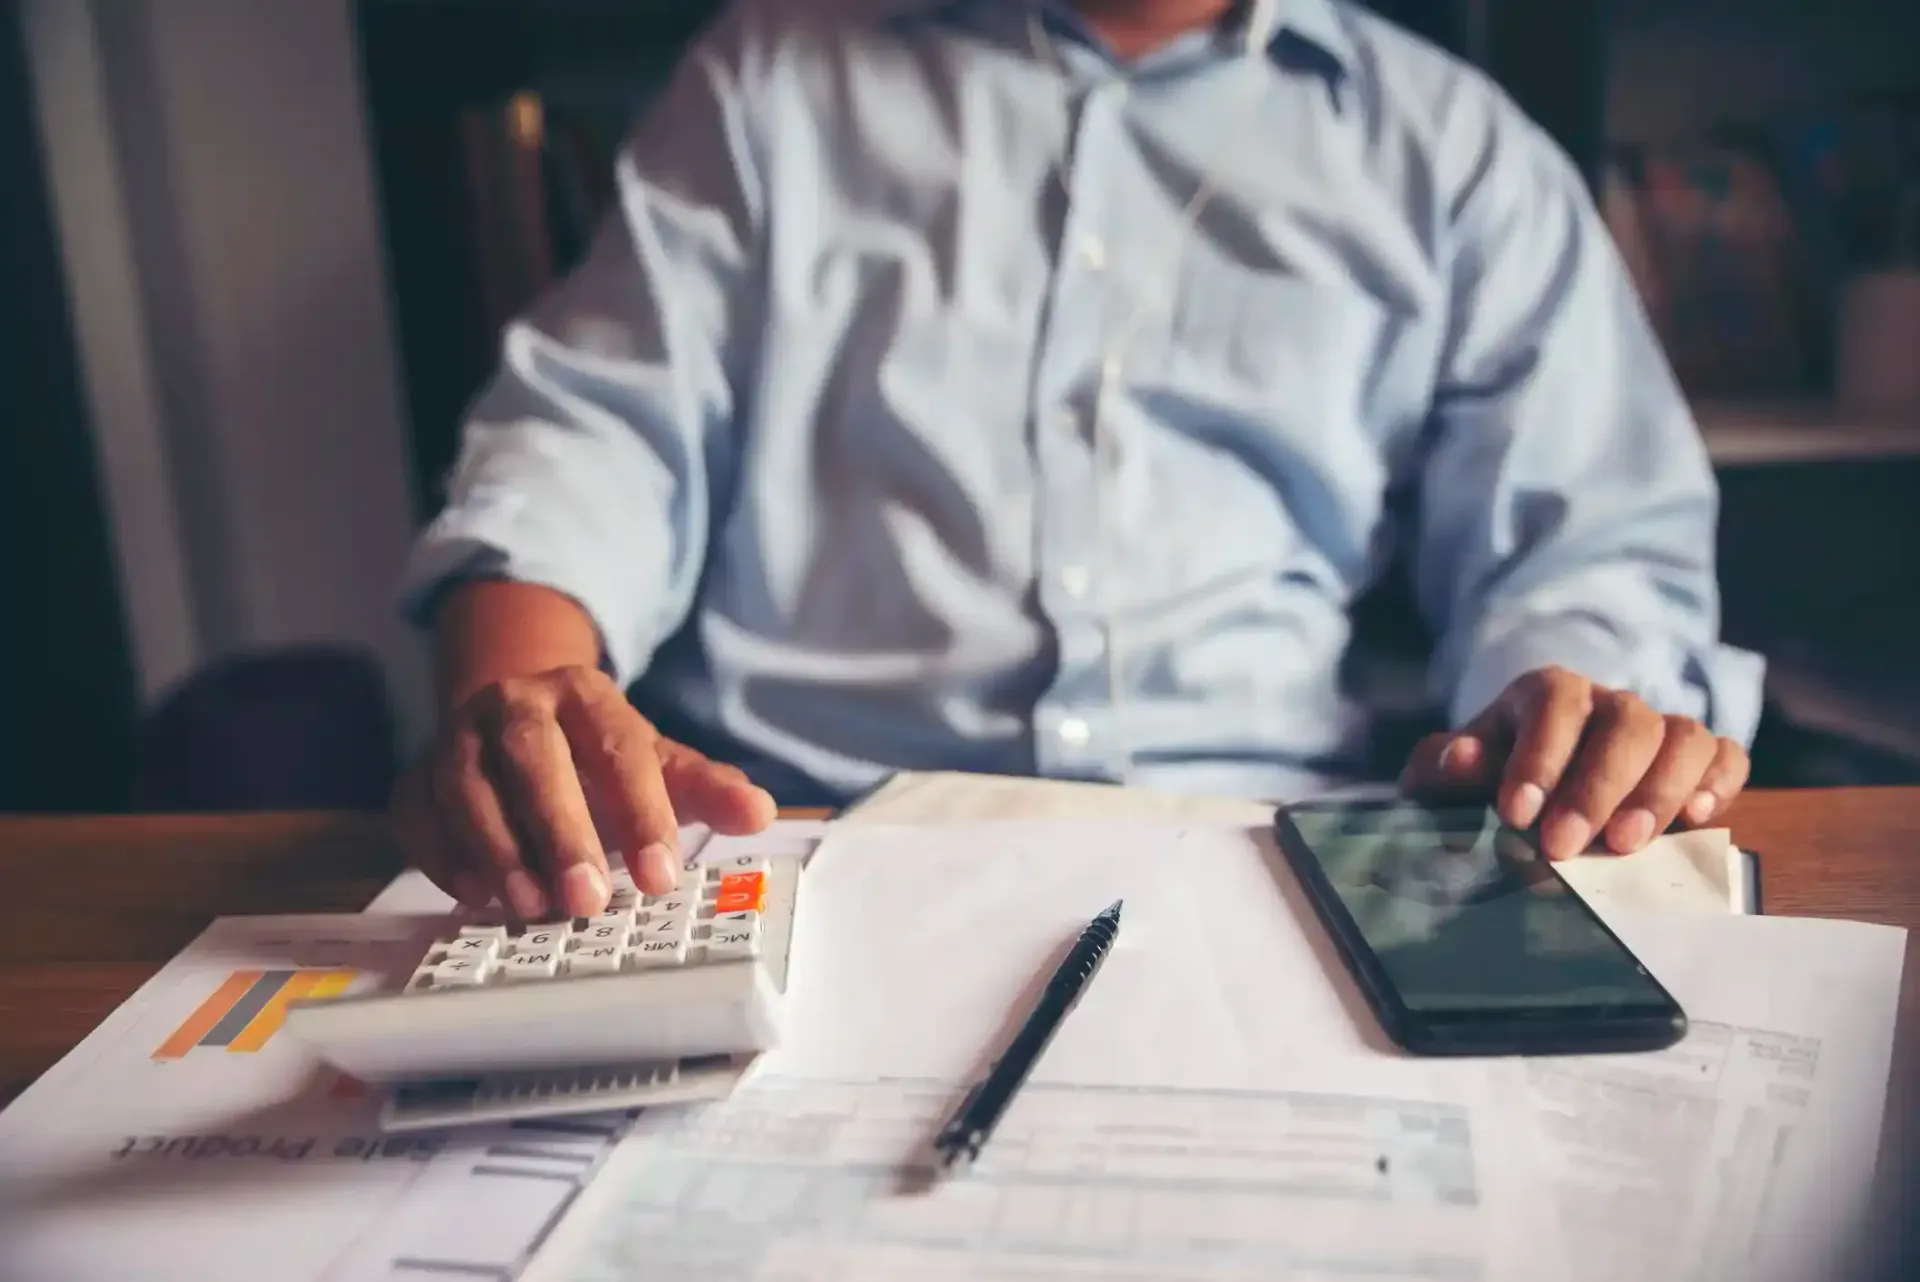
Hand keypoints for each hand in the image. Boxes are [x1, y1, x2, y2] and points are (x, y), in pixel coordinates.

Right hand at [391, 665, 776, 918]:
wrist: (514, 720)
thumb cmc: (596, 755)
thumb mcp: (656, 764)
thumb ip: (706, 789)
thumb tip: (759, 812)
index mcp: (583, 695)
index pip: (617, 750)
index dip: (640, 814)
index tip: (659, 878)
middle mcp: (514, 704)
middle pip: (532, 759)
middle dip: (559, 831)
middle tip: (586, 900)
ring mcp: (456, 736)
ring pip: (465, 784)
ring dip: (497, 849)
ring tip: (532, 907)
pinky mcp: (415, 774)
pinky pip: (416, 810)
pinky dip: (442, 855)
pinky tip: (477, 897)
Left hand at [1398, 665, 1749, 860]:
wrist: (1528, 793)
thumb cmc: (1487, 780)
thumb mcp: (1450, 774)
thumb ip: (1442, 766)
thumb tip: (1458, 758)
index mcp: (1547, 692)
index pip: (1554, 702)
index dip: (1539, 756)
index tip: (1516, 814)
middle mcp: (1609, 702)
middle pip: (1628, 721)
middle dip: (1596, 789)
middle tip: (1562, 846)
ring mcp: (1657, 730)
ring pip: (1683, 736)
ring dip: (1658, 792)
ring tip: (1623, 846)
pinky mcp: (1695, 762)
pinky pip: (1725, 757)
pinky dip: (1717, 784)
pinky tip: (1694, 820)